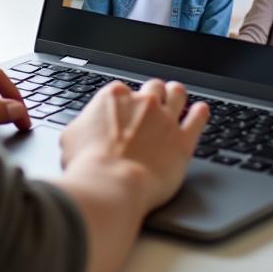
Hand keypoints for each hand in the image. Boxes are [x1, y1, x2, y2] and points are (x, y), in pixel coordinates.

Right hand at [60, 79, 208, 212]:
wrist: (111, 184)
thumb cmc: (88, 164)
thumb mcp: (71, 138)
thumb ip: (82, 127)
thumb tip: (82, 130)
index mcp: (114, 96)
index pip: (124, 90)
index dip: (125, 102)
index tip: (125, 112)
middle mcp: (143, 102)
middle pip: (153, 87)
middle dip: (153, 93)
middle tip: (153, 101)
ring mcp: (165, 119)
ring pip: (177, 94)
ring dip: (177, 94)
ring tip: (178, 95)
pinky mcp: (182, 141)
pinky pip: (197, 120)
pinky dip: (200, 113)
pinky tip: (201, 111)